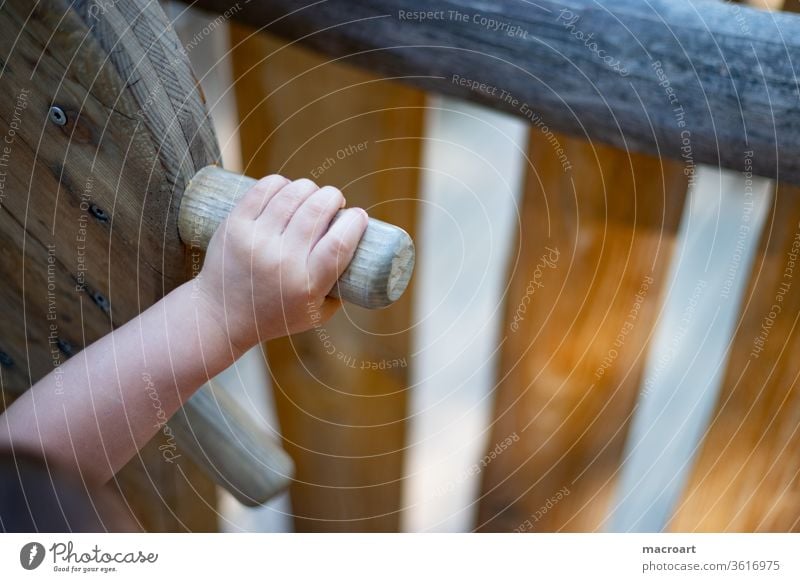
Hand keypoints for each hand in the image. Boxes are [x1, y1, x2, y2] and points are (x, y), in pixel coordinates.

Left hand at [195, 176, 367, 352]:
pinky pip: (266, 188)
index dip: (355, 221)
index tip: (359, 216)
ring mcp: (256, 241)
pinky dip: (283, 183)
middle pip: (317, 210)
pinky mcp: (235, 225)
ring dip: (311, 188)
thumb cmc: (277, 314)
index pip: (339, 242)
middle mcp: (281, 262)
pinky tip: (288, 190)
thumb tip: (367, 251)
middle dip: (334, 197)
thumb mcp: (317, 312)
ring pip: (294, 194)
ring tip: (313, 196)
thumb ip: (343, 287)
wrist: (221, 316)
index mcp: (306, 285)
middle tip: (335, 202)